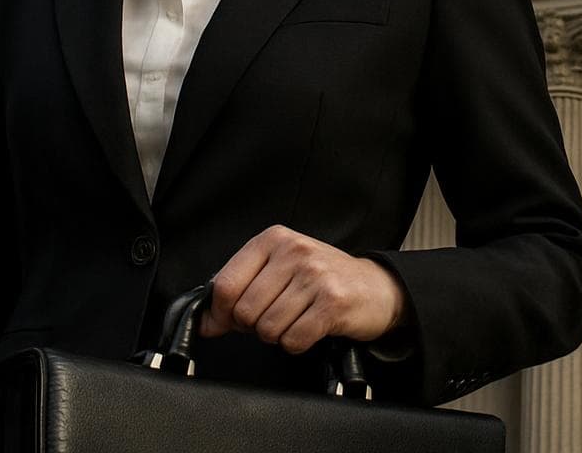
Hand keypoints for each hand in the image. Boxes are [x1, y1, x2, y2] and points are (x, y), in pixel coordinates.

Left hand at [200, 225, 406, 354]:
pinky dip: (297, 343)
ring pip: (267, 328)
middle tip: (276, 316)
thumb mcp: (278, 271)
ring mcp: (315, 276)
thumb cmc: (323, 279)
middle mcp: (294, 251)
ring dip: (277, 335)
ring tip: (296, 319)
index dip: (223, 312)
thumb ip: (239, 291)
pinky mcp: (332, 303)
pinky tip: (310, 328)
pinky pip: (293, 340)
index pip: (226, 284)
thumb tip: (205, 323)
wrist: (376, 287)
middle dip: (254, 325)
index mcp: (274, 239)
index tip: (231, 319)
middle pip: (244, 311)